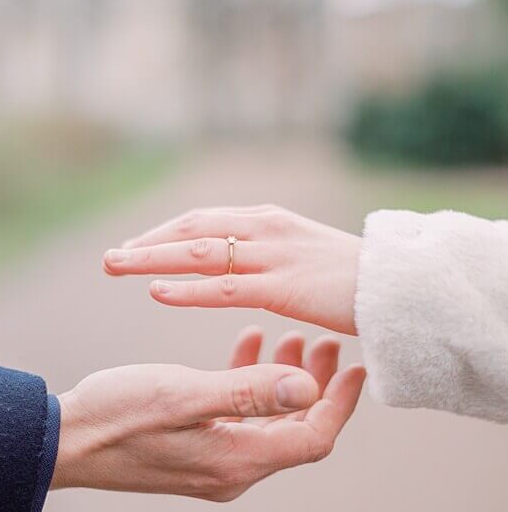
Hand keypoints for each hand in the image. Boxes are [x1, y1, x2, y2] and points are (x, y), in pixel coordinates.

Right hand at [50, 332, 365, 500]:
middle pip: (295, 431)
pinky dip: (246, 386)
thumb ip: (247, 391)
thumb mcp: (183, 394)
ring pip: (266, 424)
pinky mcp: (189, 452)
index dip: (339, 402)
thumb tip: (309, 389)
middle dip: (315, 386)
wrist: (61, 441)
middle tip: (323, 341)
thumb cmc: (116, 414)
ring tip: (285, 335)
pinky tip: (242, 346)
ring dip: (281, 383)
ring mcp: (210, 464)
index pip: (312, 437)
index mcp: (237, 461)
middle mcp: (231, 471)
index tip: (353, 363)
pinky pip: (235, 422)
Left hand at [102, 204, 361, 334]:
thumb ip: (267, 255)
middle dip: (146, 244)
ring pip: (197, 253)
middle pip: (190, 229)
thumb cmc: (353, 278)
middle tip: (109, 258)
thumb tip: (238, 264)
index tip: (133, 248)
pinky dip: (185, 288)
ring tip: (115, 267)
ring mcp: (271, 255)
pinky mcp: (281, 286)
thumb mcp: (302, 255)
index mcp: (266, 219)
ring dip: (151, 259)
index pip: (202, 221)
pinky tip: (157, 291)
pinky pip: (222, 286)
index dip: (163, 233)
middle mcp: (263, 228)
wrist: (403, 286)